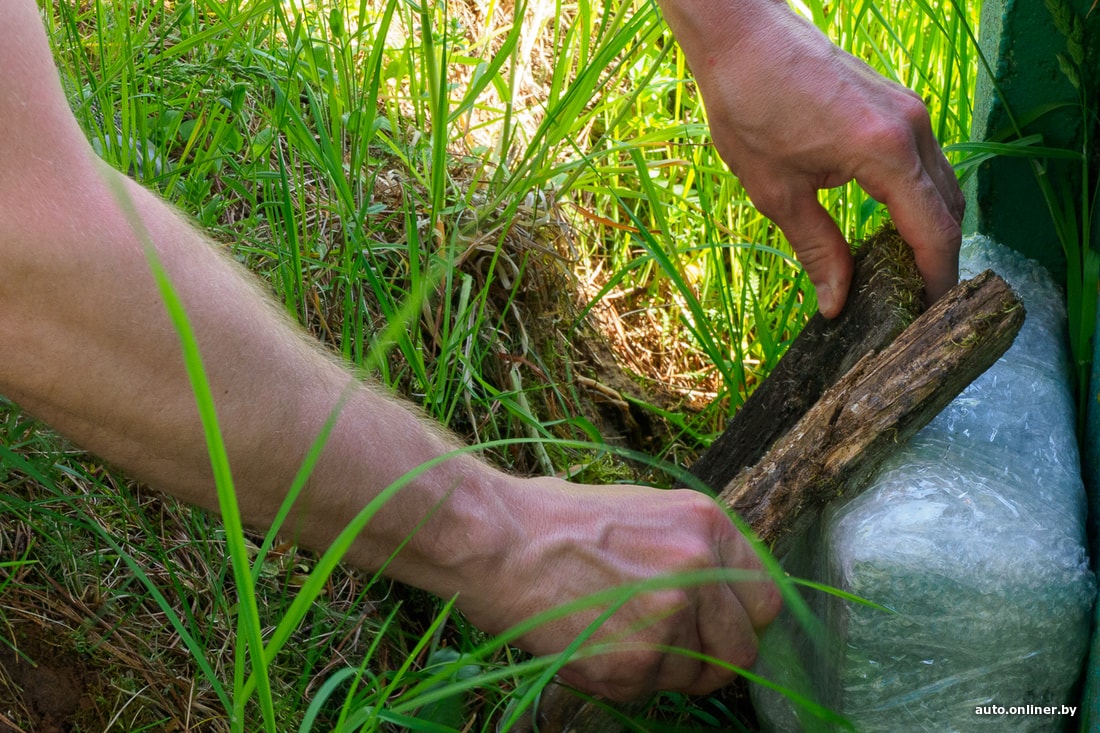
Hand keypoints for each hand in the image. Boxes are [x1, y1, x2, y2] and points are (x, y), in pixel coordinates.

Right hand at [456, 478, 779, 700]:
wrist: (499, 543)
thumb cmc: (559, 520)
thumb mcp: (644, 509)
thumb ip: (694, 548)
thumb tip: (728, 591)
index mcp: (705, 525)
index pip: (765, 596)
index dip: (742, 617)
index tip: (723, 626)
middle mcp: (699, 571)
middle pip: (743, 647)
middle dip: (716, 656)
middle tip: (679, 648)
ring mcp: (669, 621)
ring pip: (697, 676)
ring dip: (667, 668)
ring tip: (618, 633)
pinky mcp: (635, 664)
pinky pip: (650, 690)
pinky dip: (627, 678)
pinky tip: (595, 641)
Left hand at [662, 0, 963, 316]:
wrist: (742, 35)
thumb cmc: (750, 107)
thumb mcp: (777, 192)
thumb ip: (817, 249)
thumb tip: (836, 303)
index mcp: (885, 152)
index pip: (934, 231)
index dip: (937, 280)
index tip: (931, 318)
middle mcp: (912, 128)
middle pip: (948, 209)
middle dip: (937, 258)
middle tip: (915, 304)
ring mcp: (910, 110)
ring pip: (942, 184)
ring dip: (931, 227)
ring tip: (903, 272)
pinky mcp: (898, 103)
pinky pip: (925, 161)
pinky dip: (919, 198)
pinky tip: (889, 225)